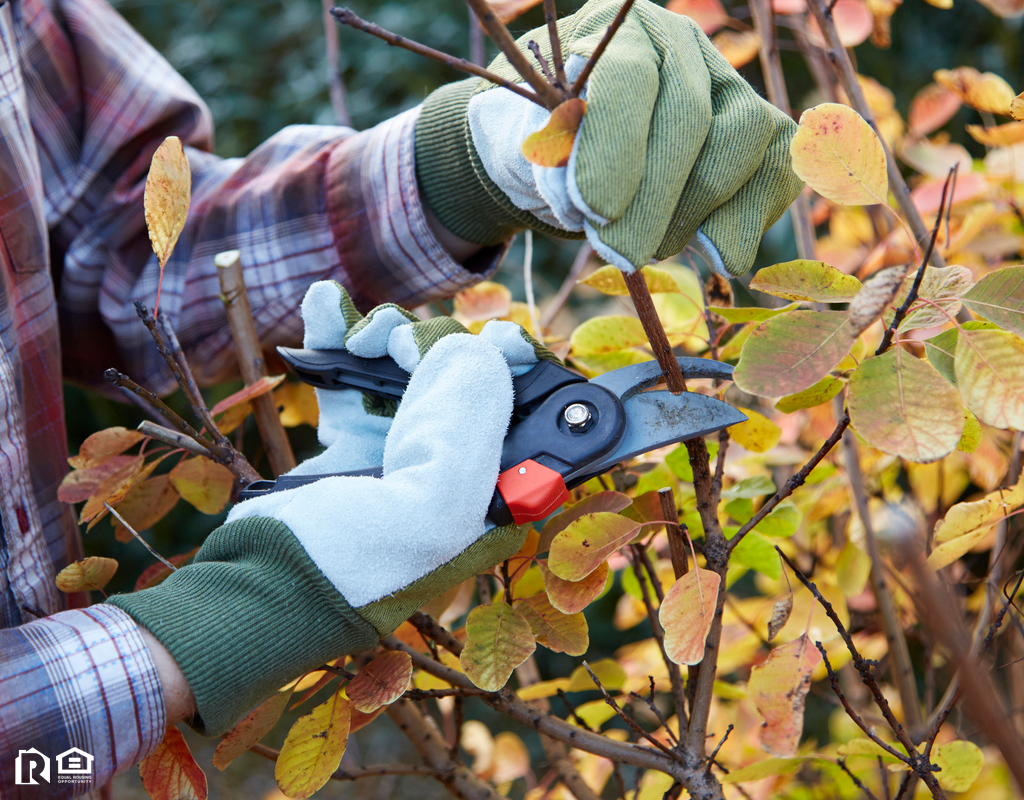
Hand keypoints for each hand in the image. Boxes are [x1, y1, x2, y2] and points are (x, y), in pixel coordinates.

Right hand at [110, 282, 550, 734]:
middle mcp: (451, 475)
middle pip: (463, 382)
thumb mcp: (434, 510)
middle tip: (400, 344)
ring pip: (408, 373)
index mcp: (489, 499)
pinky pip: (354, 381)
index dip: (516, 368)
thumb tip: (474, 348)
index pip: (524, 416)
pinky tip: (325, 305)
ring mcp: (399, 459)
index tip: (497, 337)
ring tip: (357, 334)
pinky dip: (338, 339)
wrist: (262, 591)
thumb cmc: (353, 570)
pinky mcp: (350, 449)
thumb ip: (469, 427)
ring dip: (384, 335)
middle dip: (435, 344)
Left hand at [415, 0, 802, 276]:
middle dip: (653, 199)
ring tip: (653, 249)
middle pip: (689, 116)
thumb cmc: (556, 145)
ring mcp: (730, 84)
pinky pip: (777, 170)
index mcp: (616, 32)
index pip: (626, 79)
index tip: (592, 211)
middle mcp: (681, 44)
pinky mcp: (765, 129)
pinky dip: (748, 219)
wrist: (583, 154)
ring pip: (743, 138)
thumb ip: (555, 165)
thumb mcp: (534, 147)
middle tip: (620, 255)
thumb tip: (592, 208)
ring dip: (697, 210)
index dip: (613, 147)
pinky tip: (716, 255)